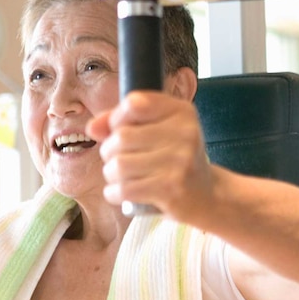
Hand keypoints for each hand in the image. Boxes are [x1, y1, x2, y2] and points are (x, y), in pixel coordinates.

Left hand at [86, 91, 212, 221]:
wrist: (206, 196)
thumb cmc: (174, 160)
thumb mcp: (156, 132)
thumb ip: (121, 122)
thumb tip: (92, 128)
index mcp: (182, 112)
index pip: (134, 103)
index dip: (117, 119)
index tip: (121, 131)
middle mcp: (185, 133)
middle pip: (121, 137)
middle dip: (109, 152)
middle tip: (121, 160)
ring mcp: (180, 162)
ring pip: (118, 165)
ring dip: (111, 174)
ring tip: (123, 177)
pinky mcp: (171, 190)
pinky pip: (123, 189)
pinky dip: (114, 193)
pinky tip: (122, 192)